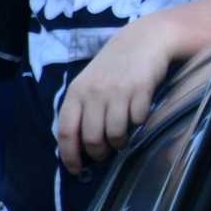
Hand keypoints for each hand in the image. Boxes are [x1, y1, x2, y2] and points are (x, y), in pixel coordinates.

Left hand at [56, 19, 172, 172]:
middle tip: (105, 154)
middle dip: (99, 153)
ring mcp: (118, 91)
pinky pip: (137, 121)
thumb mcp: (90, 84)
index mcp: (76, 93)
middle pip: (92, 138)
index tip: (77, 170)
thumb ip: (82, 109)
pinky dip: (138, 125)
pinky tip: (138, 117)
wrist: (144, 40)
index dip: (70, 156)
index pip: (66, 132)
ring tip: (122, 140)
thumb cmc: (113, 67)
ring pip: (115, 134)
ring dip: (119, 143)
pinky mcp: (140, 90)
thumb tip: (78, 146)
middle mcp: (94, 93)